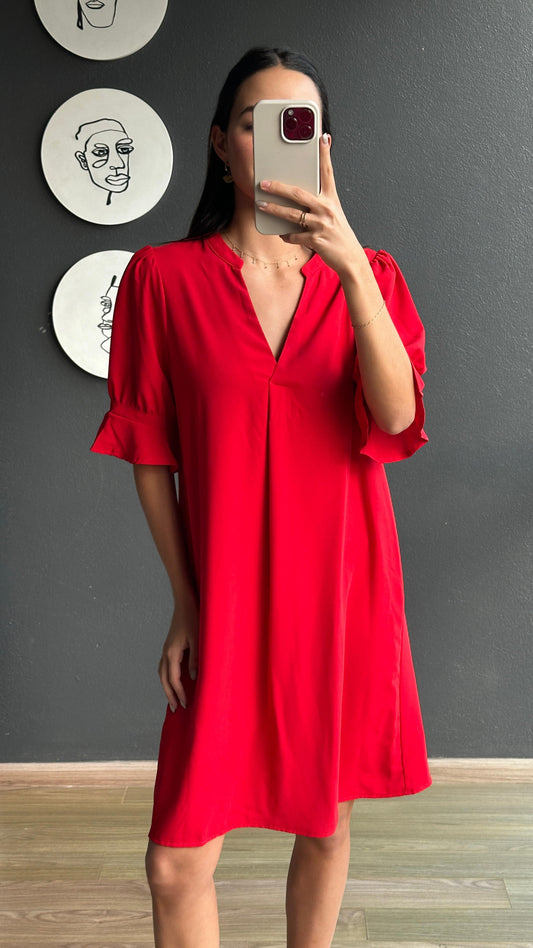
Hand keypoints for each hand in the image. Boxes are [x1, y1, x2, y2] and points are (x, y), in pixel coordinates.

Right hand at [158, 586, 198, 710]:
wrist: (185, 602)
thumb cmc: (193, 618)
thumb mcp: (198, 639)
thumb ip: (196, 659)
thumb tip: (194, 677)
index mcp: (172, 653)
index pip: (174, 679)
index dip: (180, 693)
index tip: (186, 704)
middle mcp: (166, 652)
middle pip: (164, 679)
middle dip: (170, 695)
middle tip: (175, 709)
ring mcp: (166, 649)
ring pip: (162, 673)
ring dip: (166, 687)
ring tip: (172, 699)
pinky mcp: (169, 646)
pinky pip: (164, 666)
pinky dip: (166, 677)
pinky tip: (172, 680)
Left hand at [256, 134, 366, 279]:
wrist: (350, 257)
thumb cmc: (338, 234)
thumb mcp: (333, 213)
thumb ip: (319, 201)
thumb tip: (298, 194)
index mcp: (331, 199)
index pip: (327, 172)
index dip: (325, 154)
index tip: (322, 137)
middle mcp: (327, 209)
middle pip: (298, 193)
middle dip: (278, 187)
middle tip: (264, 183)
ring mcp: (321, 224)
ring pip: (292, 215)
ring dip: (274, 210)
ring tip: (261, 205)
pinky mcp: (316, 240)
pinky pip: (294, 235)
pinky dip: (286, 235)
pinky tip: (282, 233)